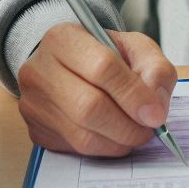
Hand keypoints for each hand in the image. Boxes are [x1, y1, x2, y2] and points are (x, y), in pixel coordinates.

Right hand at [17, 22, 177, 156]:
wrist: (70, 63)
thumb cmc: (104, 52)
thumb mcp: (135, 46)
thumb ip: (154, 68)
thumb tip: (156, 109)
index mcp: (64, 38)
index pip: (102, 67)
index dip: (133, 94)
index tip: (156, 113)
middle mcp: (39, 71)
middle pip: (88, 106)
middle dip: (127, 125)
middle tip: (150, 129)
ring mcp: (33, 104)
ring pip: (81, 135)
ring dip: (118, 141)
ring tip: (137, 133)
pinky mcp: (35, 131)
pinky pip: (75, 149)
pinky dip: (104, 148)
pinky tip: (116, 137)